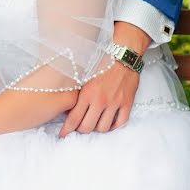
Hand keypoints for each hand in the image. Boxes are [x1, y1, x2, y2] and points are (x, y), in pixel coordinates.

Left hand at [58, 22, 148, 137]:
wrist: (123, 54)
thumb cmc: (101, 62)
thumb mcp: (83, 75)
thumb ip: (76, 91)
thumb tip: (65, 105)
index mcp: (87, 93)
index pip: (74, 118)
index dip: (67, 130)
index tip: (63, 135)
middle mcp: (100, 101)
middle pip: (88, 127)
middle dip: (81, 129)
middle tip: (79, 126)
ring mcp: (115, 103)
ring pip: (103, 128)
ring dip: (97, 128)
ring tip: (94, 123)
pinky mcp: (127, 103)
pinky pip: (120, 123)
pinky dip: (114, 126)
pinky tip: (109, 122)